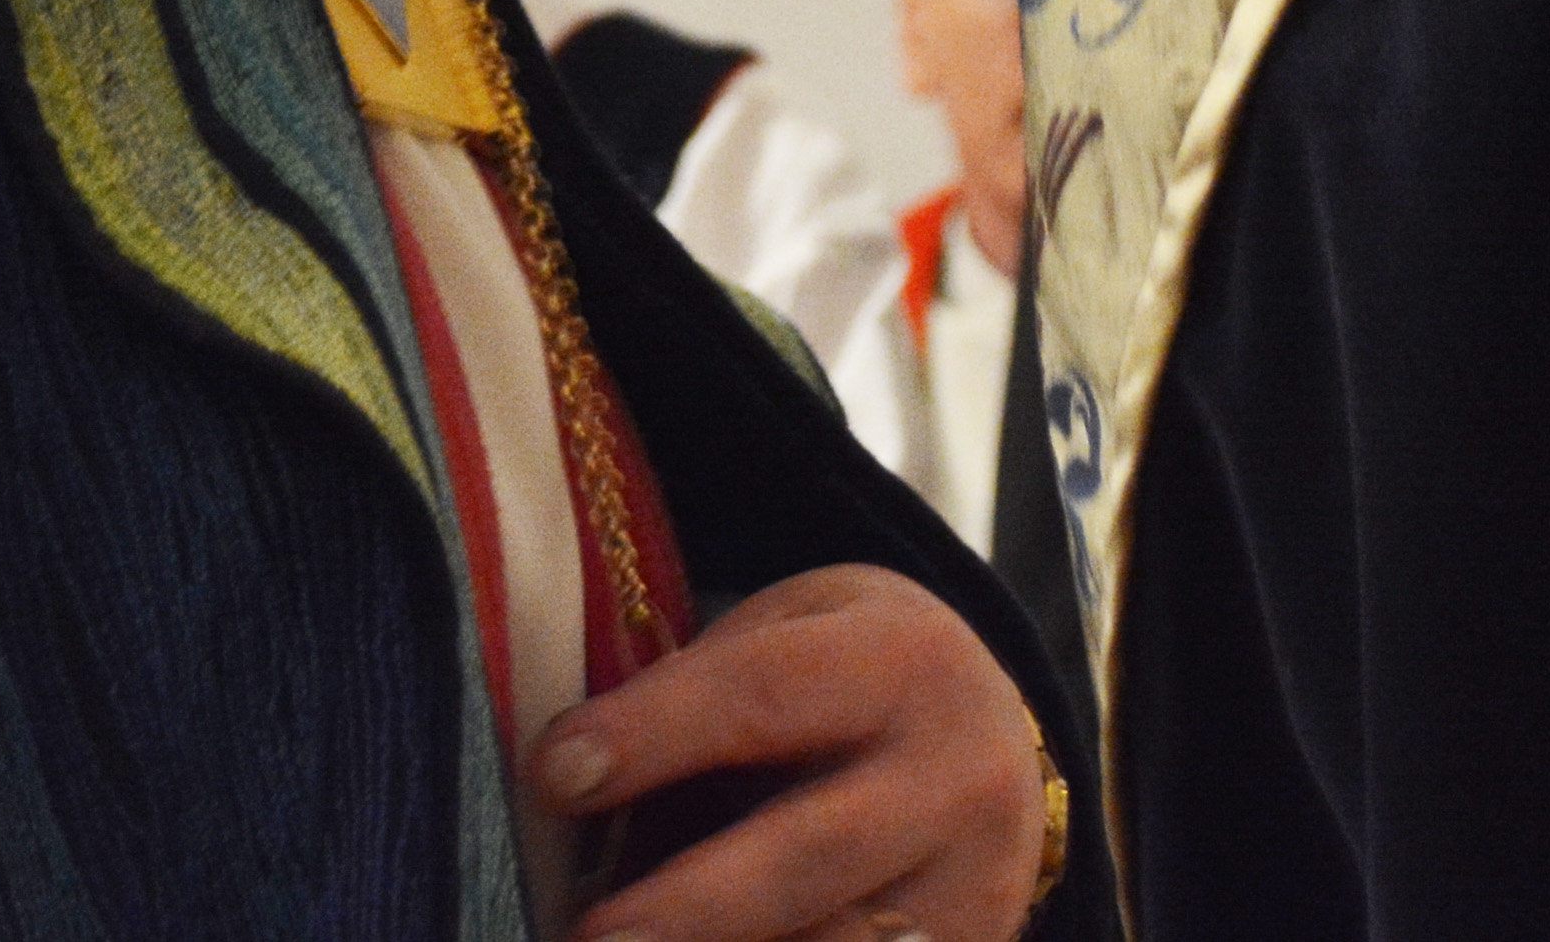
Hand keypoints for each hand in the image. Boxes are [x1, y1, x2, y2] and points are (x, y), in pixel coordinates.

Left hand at [531, 566, 1055, 941]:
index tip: (554, 772)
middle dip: (693, 905)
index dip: (655, 734)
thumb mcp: (795, 637)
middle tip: (592, 938)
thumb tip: (573, 789)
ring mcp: (976, 884)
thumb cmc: (850, 683)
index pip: (764, 695)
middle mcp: (955, 776)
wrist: (995, 738)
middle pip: (812, 852)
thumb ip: (702, 701)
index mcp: (901, 662)